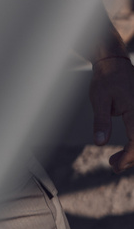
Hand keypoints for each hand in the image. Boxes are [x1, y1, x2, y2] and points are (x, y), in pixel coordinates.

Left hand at [89, 56, 133, 172]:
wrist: (115, 63)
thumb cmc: (106, 78)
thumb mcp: (99, 99)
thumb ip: (101, 121)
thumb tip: (99, 143)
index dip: (128, 156)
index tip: (116, 166)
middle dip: (131, 158)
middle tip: (113, 165)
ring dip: (133, 152)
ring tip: (116, 161)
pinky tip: (125, 151)